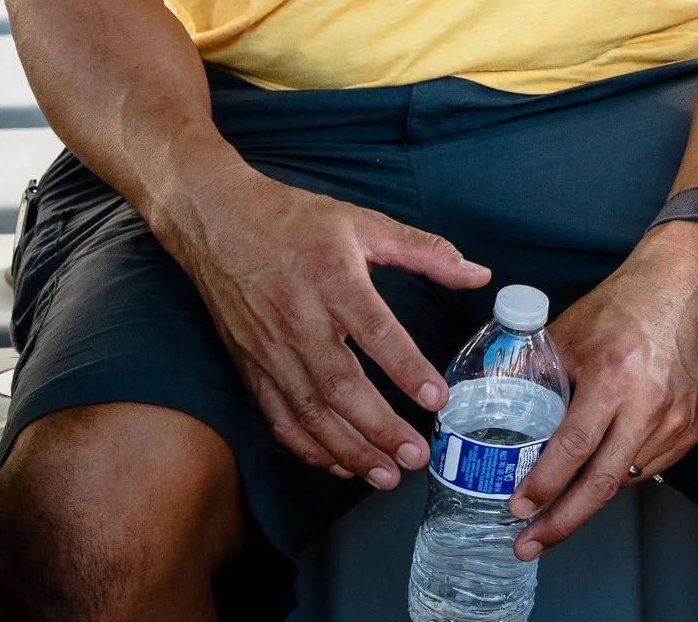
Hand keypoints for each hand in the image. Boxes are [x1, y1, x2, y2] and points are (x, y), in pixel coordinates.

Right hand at [154, 161, 488, 487]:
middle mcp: (299, 321)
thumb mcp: (365, 223)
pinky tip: (337, 465)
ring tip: (386, 475)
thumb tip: (478, 274)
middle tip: (417, 456)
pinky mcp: (249, 368)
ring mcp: (270, 350)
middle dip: (381, 429)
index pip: (377, 333)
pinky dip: (307, 448)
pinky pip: (278, 418)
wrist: (219, 223)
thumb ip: (425, 251)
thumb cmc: (297, 221)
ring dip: (348, 450)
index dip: (408, 370)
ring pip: (310, 412)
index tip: (438, 399)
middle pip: (342, 386)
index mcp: (334, 281)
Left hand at [507, 224, 697, 557]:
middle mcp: (648, 404)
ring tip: (556, 508)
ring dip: (586, 498)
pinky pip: (646, 469)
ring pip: (622, 481)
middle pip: (601, 484)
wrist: (682, 288)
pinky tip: (597, 470)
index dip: (543, 484)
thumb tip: (492, 404)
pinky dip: (617, 476)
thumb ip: (532, 372)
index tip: (517, 506)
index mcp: (615, 378)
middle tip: (527, 543)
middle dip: (560, 522)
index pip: (574, 447)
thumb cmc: (623, 306)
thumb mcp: (567, 334)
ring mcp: (673, 421)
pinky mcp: (689, 428)